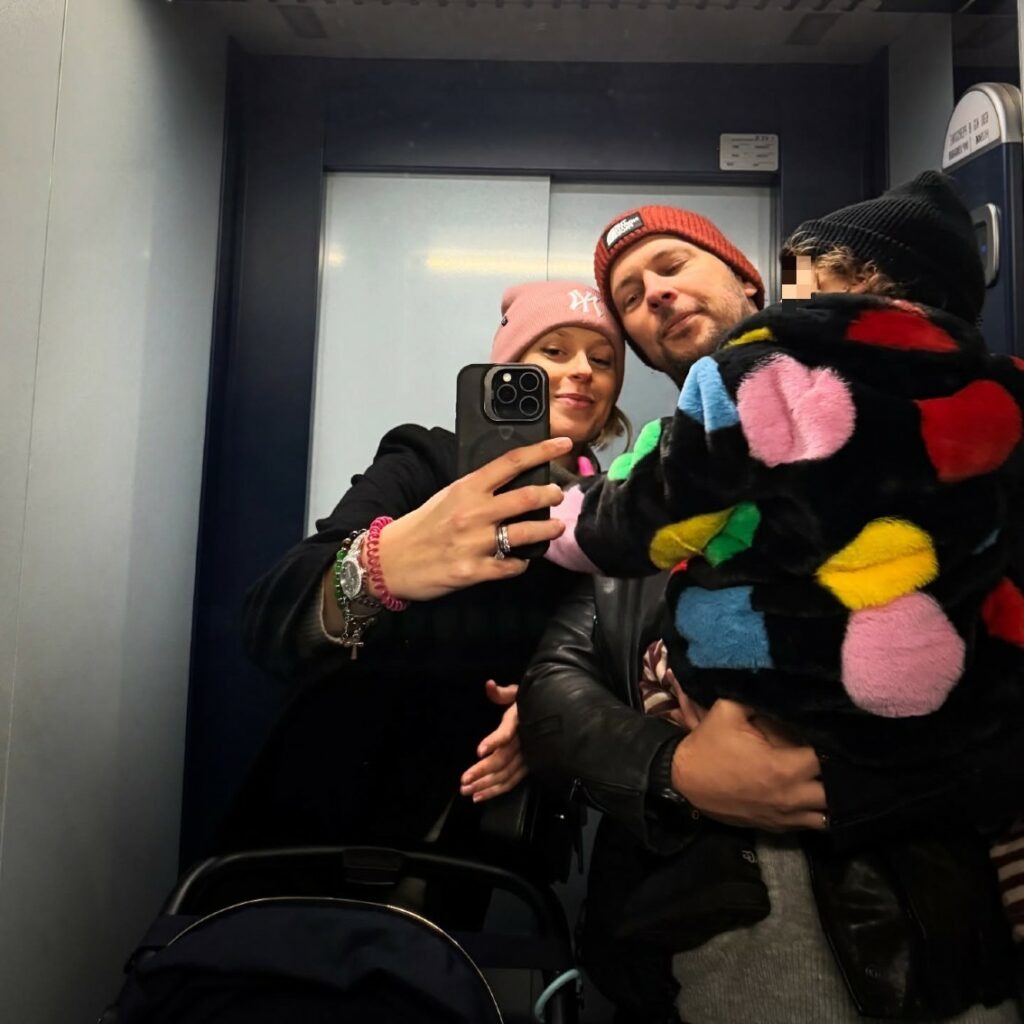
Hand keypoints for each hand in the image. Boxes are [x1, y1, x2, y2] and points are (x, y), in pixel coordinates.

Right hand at [373, 437, 571, 601]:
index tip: (563, 444)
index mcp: (467, 488)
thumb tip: (510, 484)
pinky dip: (521, 563)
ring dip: (547, 530)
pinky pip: (511, 566)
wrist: (390, 560)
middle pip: (527, 497)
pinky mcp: (474, 571)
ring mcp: (475, 543)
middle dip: (551, 495)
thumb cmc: (420, 527)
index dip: (542, 450)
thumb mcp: (447, 497)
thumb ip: (477, 490)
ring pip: (526, 534)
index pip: (511, 462)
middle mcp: (474, 512)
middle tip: (559, 495)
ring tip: (555, 527)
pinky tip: (522, 561)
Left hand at [459, 680, 526, 801]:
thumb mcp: (518, 692)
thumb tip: (489, 685)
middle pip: (502, 759)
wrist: (557, 713)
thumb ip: (502, 692)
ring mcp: (528, 756)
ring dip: (486, 785)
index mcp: (519, 721)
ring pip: (506, 775)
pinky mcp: (529, 766)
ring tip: (467, 791)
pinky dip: (496, 790)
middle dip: (482, 771)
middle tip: (463, 781)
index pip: (507, 732)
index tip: (479, 751)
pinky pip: (512, 781)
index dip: (494, 741)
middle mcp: (524, 741)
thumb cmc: (533, 701)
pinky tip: (480, 796)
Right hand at [671, 699, 826, 830]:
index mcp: (783, 768)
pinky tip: (812, 795)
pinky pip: (809, 825)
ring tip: (829, 779)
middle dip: (838, 774)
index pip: (826, 759)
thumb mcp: (728, 710)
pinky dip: (815, 812)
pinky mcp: (775, 826)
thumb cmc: (708, 745)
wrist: (683, 781)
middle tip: (837, 757)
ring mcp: (783, 816)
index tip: (834, 734)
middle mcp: (790, 796)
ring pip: (827, 816)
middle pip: (834, 792)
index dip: (834, 746)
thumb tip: (784, 691)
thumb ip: (758, 699)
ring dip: (831, 798)